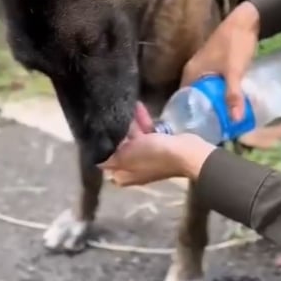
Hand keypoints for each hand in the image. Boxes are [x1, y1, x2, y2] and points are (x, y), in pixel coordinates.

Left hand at [99, 103, 216, 185]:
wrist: (186, 153)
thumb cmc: (152, 156)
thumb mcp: (125, 157)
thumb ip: (108, 157)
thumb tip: (96, 160)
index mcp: (124, 174)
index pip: (107, 163)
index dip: (101, 150)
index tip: (94, 135)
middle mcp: (134, 167)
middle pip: (119, 148)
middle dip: (115, 132)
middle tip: (107, 115)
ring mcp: (147, 156)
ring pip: (133, 138)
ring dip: (129, 123)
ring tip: (122, 106)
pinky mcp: (159, 145)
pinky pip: (146, 132)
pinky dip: (142, 121)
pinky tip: (138, 106)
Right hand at [181, 0, 260, 121]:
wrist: (246, 20)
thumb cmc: (235, 45)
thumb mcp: (234, 71)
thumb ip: (233, 95)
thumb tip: (235, 120)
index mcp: (191, 72)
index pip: (183, 99)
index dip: (188, 114)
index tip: (196, 129)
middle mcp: (193, 71)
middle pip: (194, 96)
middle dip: (202, 111)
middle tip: (210, 128)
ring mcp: (204, 67)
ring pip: (204, 91)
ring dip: (211, 102)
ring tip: (219, 119)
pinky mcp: (215, 65)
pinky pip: (212, 85)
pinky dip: (218, 94)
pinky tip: (227, 102)